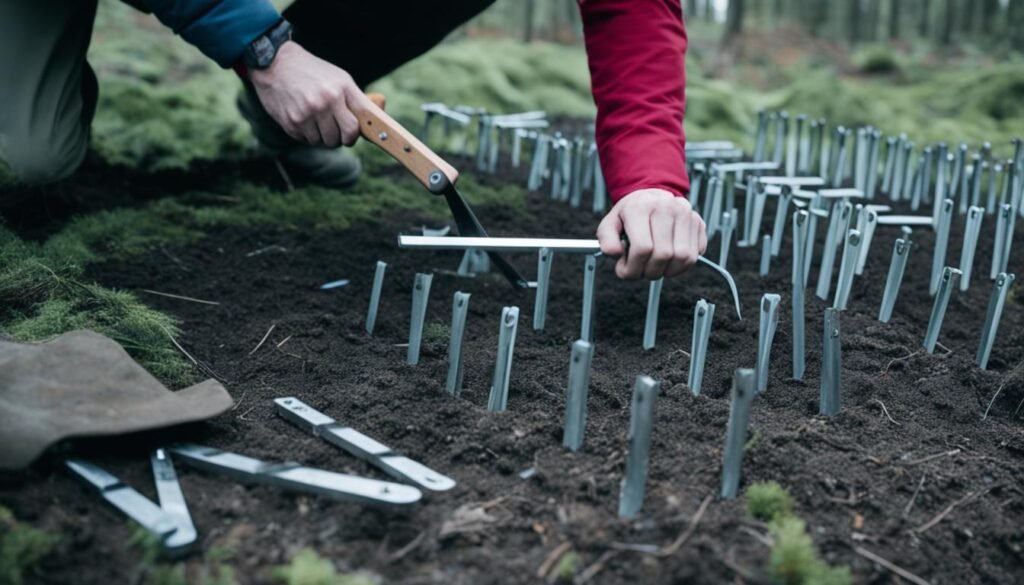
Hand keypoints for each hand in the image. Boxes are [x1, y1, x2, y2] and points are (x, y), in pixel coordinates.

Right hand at [249, 41, 369, 146]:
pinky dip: (308, 135)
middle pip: (344, 138)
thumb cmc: (312, 72)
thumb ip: (356, 100)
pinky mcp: (292, 123)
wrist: (274, 63)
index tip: (354, 133)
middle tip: (336, 129)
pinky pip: (308, 141)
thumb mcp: (339, 78)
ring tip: (316, 119)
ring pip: (326, 142)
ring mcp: (308, 114)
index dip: (358, 133)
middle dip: (342, 138)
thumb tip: (376, 120)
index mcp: (341, 89)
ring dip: (323, 136)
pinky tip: (302, 118)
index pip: (358, 125)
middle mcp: (326, 102)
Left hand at [596, 189, 706, 279]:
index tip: (625, 271)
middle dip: (650, 272)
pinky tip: (668, 261)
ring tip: (655, 266)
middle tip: (641, 270)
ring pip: (683, 258)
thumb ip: (606, 240)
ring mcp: (686, 214)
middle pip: (663, 255)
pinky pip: (695, 255)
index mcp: (641, 207)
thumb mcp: (610, 225)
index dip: (632, 268)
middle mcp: (667, 207)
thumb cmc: (630, 215)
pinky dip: (681, 266)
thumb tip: (614, 253)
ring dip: (668, 271)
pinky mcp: (698, 223)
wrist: (651, 197)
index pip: (642, 248)